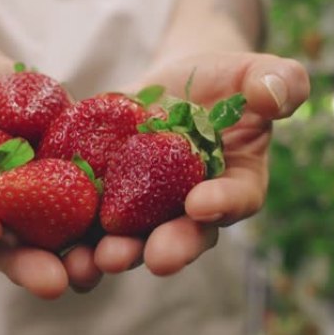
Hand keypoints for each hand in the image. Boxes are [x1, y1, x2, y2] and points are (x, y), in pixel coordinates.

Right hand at [0, 47, 102, 298]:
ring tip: (97, 267)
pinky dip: (105, 223)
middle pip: (4, 250)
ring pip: (50, 242)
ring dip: (74, 259)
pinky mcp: (68, 186)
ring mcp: (31, 204)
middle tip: (53, 281)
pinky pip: (86, 209)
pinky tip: (127, 230)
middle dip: (28, 266)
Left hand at [90, 52, 309, 275]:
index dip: (221, 205)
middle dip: (166, 247)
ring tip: (95, 262)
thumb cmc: (223, 80)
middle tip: (151, 257)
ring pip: (133, 238)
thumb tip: (276, 94)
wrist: (176, 84)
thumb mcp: (254, 72)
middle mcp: (190, 207)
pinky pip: (91, 217)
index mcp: (235, 183)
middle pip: (182, 234)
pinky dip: (73, 233)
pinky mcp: (106, 195)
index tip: (201, 204)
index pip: (236, 199)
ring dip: (115, 254)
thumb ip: (278, 81)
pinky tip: (55, 244)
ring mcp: (146, 206)